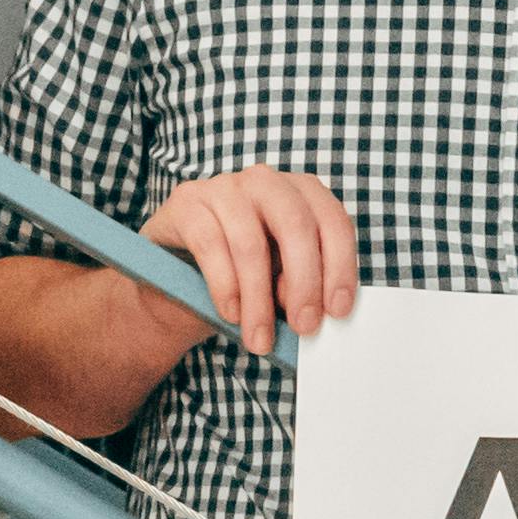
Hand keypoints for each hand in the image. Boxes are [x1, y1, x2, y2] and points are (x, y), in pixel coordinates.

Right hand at [145, 169, 357, 358]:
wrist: (177, 270)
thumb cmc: (241, 272)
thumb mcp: (280, 279)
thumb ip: (301, 286)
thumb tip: (316, 312)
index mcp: (300, 193)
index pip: (332, 221)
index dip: (340, 267)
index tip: (337, 310)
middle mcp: (265, 182)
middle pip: (295, 224)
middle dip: (304, 282)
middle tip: (304, 326)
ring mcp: (224, 187)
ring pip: (250, 243)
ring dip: (259, 299)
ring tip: (260, 337)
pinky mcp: (187, 202)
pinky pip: (210, 245)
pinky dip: (225, 286)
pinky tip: (231, 313)